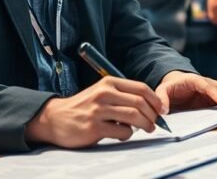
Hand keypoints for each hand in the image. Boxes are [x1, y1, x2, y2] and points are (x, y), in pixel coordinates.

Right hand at [24, 77, 165, 147]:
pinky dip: (128, 135)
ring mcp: (98, 111)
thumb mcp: (101, 92)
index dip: (155, 99)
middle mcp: (104, 94)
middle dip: (152, 114)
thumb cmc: (84, 106)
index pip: (140, 88)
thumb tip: (151, 105)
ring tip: (147, 128)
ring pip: (134, 117)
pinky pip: (122, 132)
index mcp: (108, 82)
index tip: (162, 109)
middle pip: (140, 103)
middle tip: (155, 122)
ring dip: (145, 125)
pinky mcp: (94, 128)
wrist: (54, 118)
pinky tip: (123, 134)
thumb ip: (122, 95)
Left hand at [155, 71, 216, 112]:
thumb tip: (163, 109)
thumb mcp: (162, 90)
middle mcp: (206, 84)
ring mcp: (212, 91)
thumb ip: (162, 98)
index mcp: (194, 80)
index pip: (206, 86)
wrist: (174, 83)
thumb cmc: (170, 86)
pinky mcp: (214, 98)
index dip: (214, 93)